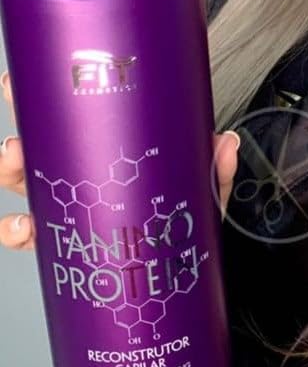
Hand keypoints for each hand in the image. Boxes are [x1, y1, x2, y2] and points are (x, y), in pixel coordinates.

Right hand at [0, 69, 240, 247]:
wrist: (188, 281)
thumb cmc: (188, 229)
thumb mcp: (205, 196)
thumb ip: (216, 172)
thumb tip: (226, 143)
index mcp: (107, 160)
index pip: (69, 126)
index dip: (40, 103)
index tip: (18, 85)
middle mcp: (82, 184)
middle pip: (35, 156)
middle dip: (16, 143)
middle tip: (17, 137)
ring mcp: (72, 216)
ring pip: (25, 191)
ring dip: (11, 175)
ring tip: (16, 165)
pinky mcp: (68, 250)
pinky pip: (32, 240)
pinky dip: (17, 231)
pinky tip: (25, 226)